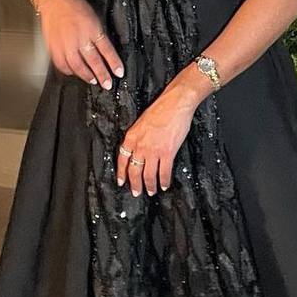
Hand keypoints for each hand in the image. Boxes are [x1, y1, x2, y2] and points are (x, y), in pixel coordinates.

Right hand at [35, 0, 122, 88]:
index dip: (114, 63)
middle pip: (93, 61)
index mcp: (92, 29)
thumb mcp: (94, 17)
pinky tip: (74, 72)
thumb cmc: (75, 6)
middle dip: (102, 74)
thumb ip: (99, 35)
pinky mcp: (54, 46)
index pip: (106, 50)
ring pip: (77, 65)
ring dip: (86, 75)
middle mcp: (79, 37)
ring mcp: (65, 43)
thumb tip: (106, 52)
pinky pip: (62, 64)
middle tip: (107, 84)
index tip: (119, 73)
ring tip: (93, 81)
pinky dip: (69, 70)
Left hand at [116, 79, 201, 195]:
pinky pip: (164, 172)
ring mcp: (153, 150)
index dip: (121, 173)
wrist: (175, 104)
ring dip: (150, 186)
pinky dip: (163, 181)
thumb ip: (138, 137)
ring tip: (151, 191)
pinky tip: (164, 185)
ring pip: (148, 175)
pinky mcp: (167, 152)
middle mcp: (140, 146)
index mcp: (131, 137)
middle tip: (137, 192)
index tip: (121, 182)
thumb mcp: (141, 122)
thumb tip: (139, 151)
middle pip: (134, 171)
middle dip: (135, 184)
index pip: (122, 159)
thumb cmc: (161, 110)